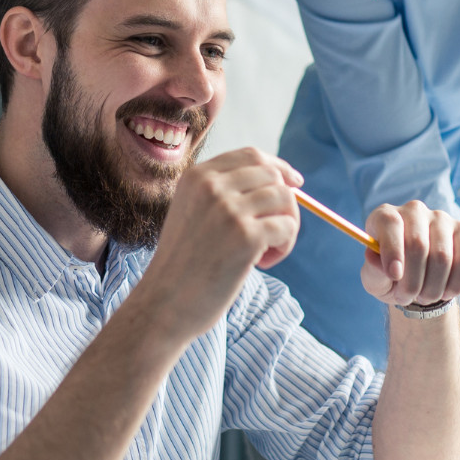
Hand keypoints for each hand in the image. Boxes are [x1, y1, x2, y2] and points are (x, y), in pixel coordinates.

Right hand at [141, 148, 301, 342]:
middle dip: (285, 203)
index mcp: (196, 176)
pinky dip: (284, 246)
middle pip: (273, 175)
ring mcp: (229, 210)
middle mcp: (212, 186)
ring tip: (266, 252)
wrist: (163, 304)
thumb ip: (225, 194)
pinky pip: (287, 227)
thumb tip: (283, 183)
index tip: (295, 183)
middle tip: (274, 234)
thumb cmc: (183, 265)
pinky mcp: (246, 237)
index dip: (278, 167)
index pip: (251, 155)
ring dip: (287, 226)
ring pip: (285, 199)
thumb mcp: (193, 213)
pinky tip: (263, 263)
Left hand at [359, 201, 459, 308]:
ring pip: (442, 256)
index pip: (390, 223)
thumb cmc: (390, 276)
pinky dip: (454, 285)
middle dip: (412, 281)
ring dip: (432, 288)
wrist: (418, 282)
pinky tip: (444, 293)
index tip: (394, 276)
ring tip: (422, 297)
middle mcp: (414, 211)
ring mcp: (442, 219)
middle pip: (417, 244)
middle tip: (405, 298)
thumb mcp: (375, 279)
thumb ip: (373, 271)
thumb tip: (379, 262)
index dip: (392, 250)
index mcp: (385, 217)